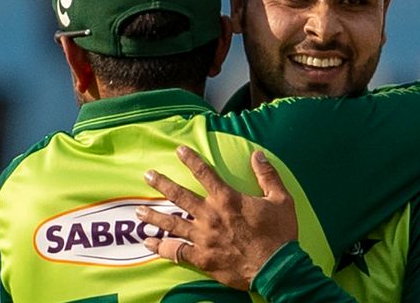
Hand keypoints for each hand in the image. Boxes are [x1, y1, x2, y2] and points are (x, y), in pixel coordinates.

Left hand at [136, 145, 297, 289]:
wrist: (276, 268)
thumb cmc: (279, 233)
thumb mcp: (281, 199)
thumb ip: (267, 175)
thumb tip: (258, 155)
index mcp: (228, 199)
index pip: (205, 173)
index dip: (191, 160)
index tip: (179, 150)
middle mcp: (211, 216)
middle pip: (180, 196)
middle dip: (162, 184)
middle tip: (148, 176)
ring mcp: (203, 238)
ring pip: (171, 224)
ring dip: (154, 216)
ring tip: (138, 211)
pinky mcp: (202, 258)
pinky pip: (175, 251)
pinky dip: (160, 247)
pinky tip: (149, 243)